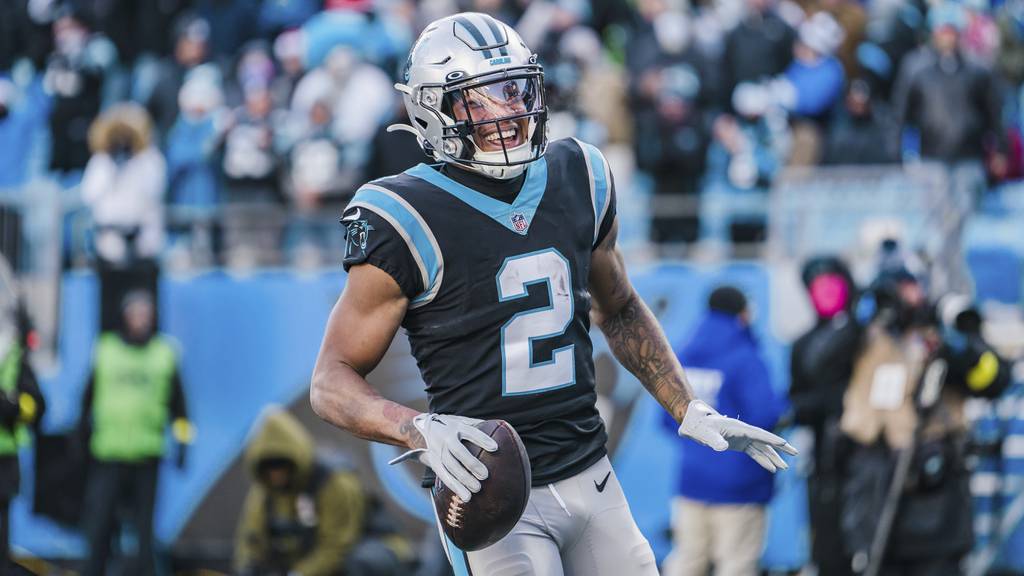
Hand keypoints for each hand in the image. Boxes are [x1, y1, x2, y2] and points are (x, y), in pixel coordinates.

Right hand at [389, 413, 497, 501]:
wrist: (422, 428)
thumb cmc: (451, 426)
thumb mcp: (461, 420)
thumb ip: (477, 424)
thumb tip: (501, 427)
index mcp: (456, 427)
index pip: (470, 432)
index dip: (482, 439)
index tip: (495, 447)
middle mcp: (446, 438)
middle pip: (458, 451)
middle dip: (471, 463)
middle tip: (485, 475)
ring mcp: (438, 451)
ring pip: (450, 466)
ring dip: (463, 479)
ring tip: (477, 489)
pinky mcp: (434, 463)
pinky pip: (444, 476)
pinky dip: (455, 487)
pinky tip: (466, 497)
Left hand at [677, 400, 797, 472]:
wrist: (694, 423)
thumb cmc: (699, 426)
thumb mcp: (705, 433)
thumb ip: (714, 440)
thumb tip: (721, 448)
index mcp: (739, 427)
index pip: (759, 434)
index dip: (771, 439)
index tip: (784, 443)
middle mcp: (744, 432)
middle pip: (765, 440)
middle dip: (780, 447)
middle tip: (795, 453)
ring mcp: (742, 438)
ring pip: (761, 448)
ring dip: (773, 457)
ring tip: (784, 468)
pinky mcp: (739, 444)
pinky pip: (754, 453)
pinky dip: (762, 460)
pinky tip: (771, 468)